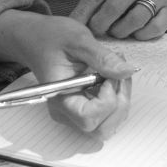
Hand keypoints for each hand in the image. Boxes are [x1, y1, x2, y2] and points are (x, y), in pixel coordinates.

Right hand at [0, 11, 133, 138]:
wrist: (37, 38)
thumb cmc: (52, 37)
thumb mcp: (78, 40)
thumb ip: (102, 58)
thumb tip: (128, 71)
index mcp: (60, 98)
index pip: (88, 118)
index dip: (106, 101)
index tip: (109, 76)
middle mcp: (66, 113)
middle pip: (101, 129)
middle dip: (118, 103)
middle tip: (119, 74)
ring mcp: (74, 113)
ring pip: (107, 125)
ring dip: (120, 101)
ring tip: (117, 72)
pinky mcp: (83, 108)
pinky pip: (106, 115)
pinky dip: (117, 98)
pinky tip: (113, 76)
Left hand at [70, 0, 166, 39]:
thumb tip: (80, 18)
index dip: (83, 14)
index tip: (75, 27)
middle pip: (113, 8)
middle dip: (100, 25)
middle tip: (97, 32)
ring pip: (133, 21)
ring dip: (120, 32)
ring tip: (117, 31)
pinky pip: (153, 29)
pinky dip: (141, 35)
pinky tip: (137, 32)